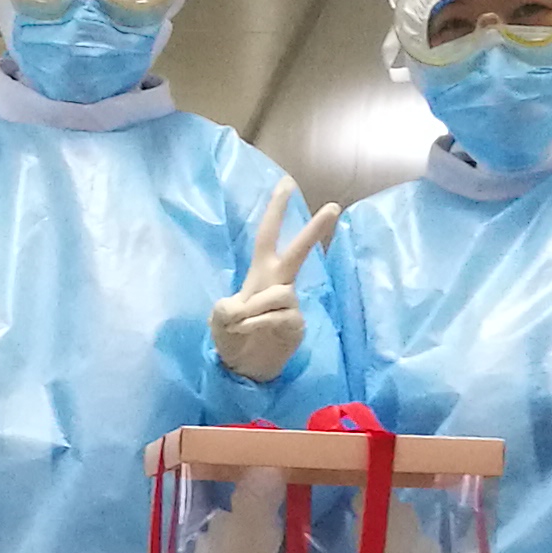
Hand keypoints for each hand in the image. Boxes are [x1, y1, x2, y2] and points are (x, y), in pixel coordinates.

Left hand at [209, 185, 341, 382]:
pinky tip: (249, 331)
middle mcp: (279, 284)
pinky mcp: (296, 324)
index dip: (275, 211)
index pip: (268, 236)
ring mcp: (290, 305)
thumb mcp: (218, 319)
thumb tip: (239, 305)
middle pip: (298, 252)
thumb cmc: (232, 337)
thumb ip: (224, 309)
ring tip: (241, 324)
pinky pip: (279, 316)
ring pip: (280, 293)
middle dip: (313, 230)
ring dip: (256, 307)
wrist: (244, 368)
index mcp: (260, 273)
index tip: (286, 184)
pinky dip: (258, 323)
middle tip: (333, 207)